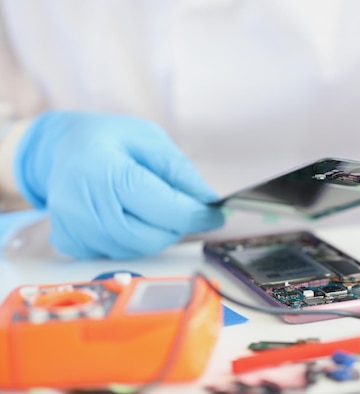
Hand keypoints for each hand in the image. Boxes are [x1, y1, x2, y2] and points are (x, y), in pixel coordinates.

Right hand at [14, 111, 223, 258]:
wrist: (63, 147)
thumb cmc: (109, 140)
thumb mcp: (151, 141)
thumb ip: (180, 172)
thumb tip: (209, 201)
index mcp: (104, 169)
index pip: (161, 207)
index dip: (196, 215)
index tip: (216, 215)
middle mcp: (81, 201)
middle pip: (147, 237)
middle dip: (176, 228)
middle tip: (184, 211)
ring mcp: (71, 226)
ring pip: (133, 251)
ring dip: (155, 236)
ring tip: (152, 208)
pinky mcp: (68, 242)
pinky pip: (115, 255)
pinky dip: (132, 242)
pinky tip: (128, 217)